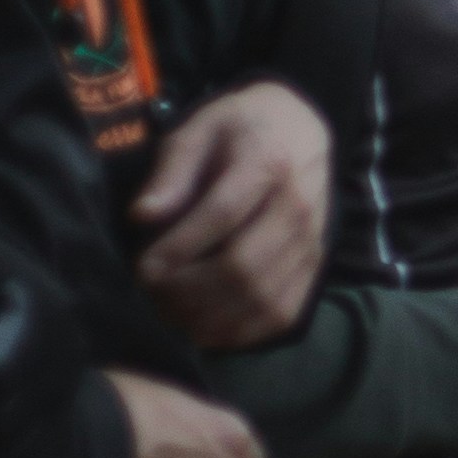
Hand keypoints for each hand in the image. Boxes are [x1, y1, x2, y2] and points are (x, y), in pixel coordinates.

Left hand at [131, 83, 331, 349]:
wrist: (303, 128)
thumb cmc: (241, 127)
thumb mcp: (199, 129)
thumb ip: (172, 170)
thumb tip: (143, 216)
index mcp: (268, 162)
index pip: (222, 216)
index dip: (180, 248)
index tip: (144, 267)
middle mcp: (297, 207)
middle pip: (243, 265)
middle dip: (190, 288)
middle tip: (154, 292)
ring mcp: (311, 242)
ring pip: (262, 296)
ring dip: (212, 315)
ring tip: (173, 313)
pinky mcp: (315, 267)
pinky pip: (283, 313)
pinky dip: (244, 331)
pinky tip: (208, 330)